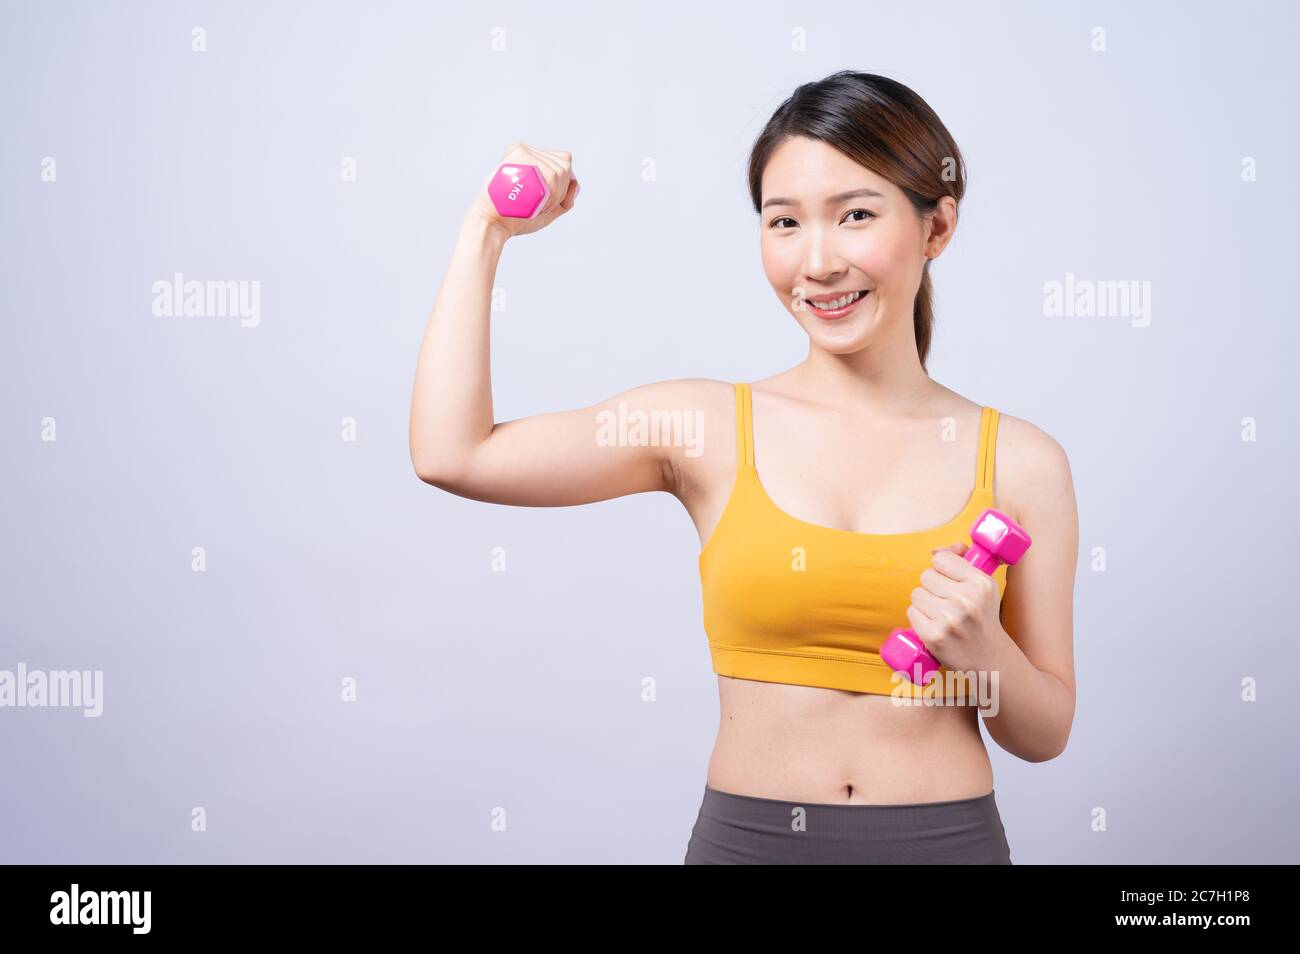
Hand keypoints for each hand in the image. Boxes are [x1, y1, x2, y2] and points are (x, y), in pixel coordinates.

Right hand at [466, 142, 579, 240]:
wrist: (494, 222)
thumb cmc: (517, 218)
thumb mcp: (547, 210)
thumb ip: (564, 199)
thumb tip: (576, 183)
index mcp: (532, 159)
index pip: (562, 163)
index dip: (560, 185)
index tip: (543, 200)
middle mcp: (528, 151)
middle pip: (564, 164)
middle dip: (558, 190)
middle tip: (536, 203)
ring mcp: (524, 152)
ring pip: (561, 170)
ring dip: (553, 193)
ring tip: (532, 201)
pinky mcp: (520, 154)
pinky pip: (552, 174)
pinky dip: (550, 192)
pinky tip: (533, 198)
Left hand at [903, 543, 1008, 673]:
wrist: (990, 659)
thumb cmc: (982, 617)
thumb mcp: (983, 586)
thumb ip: (962, 560)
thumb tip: (935, 550)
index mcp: (981, 584)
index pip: (941, 559)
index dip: (942, 569)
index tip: (950, 580)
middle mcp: (966, 600)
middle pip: (926, 576)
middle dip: (933, 587)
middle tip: (947, 602)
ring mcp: (949, 619)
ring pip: (917, 594)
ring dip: (924, 602)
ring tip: (941, 614)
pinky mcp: (933, 636)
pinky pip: (911, 612)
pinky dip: (919, 618)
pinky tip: (934, 625)